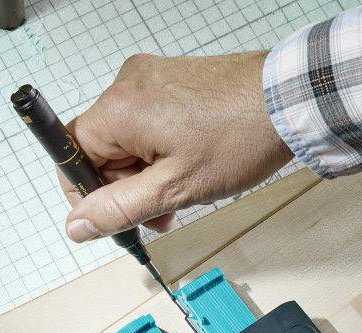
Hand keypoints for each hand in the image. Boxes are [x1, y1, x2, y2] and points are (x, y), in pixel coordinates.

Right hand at [60, 52, 292, 242]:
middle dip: (126, 188)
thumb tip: (77, 225)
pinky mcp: (171, 79)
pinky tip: (189, 166)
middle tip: (161, 213)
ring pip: (126, 140)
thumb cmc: (238, 139)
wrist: (290, 100)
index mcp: (118, 109)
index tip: (115, 216)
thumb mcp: (174, 189)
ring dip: (146, 174)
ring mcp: (150, 78)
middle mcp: (128, 85)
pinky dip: (161, 151)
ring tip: (183, 191)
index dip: (89, 193)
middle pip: (100, 149)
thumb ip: (119, 209)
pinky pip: (148, 123)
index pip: (71, 155)